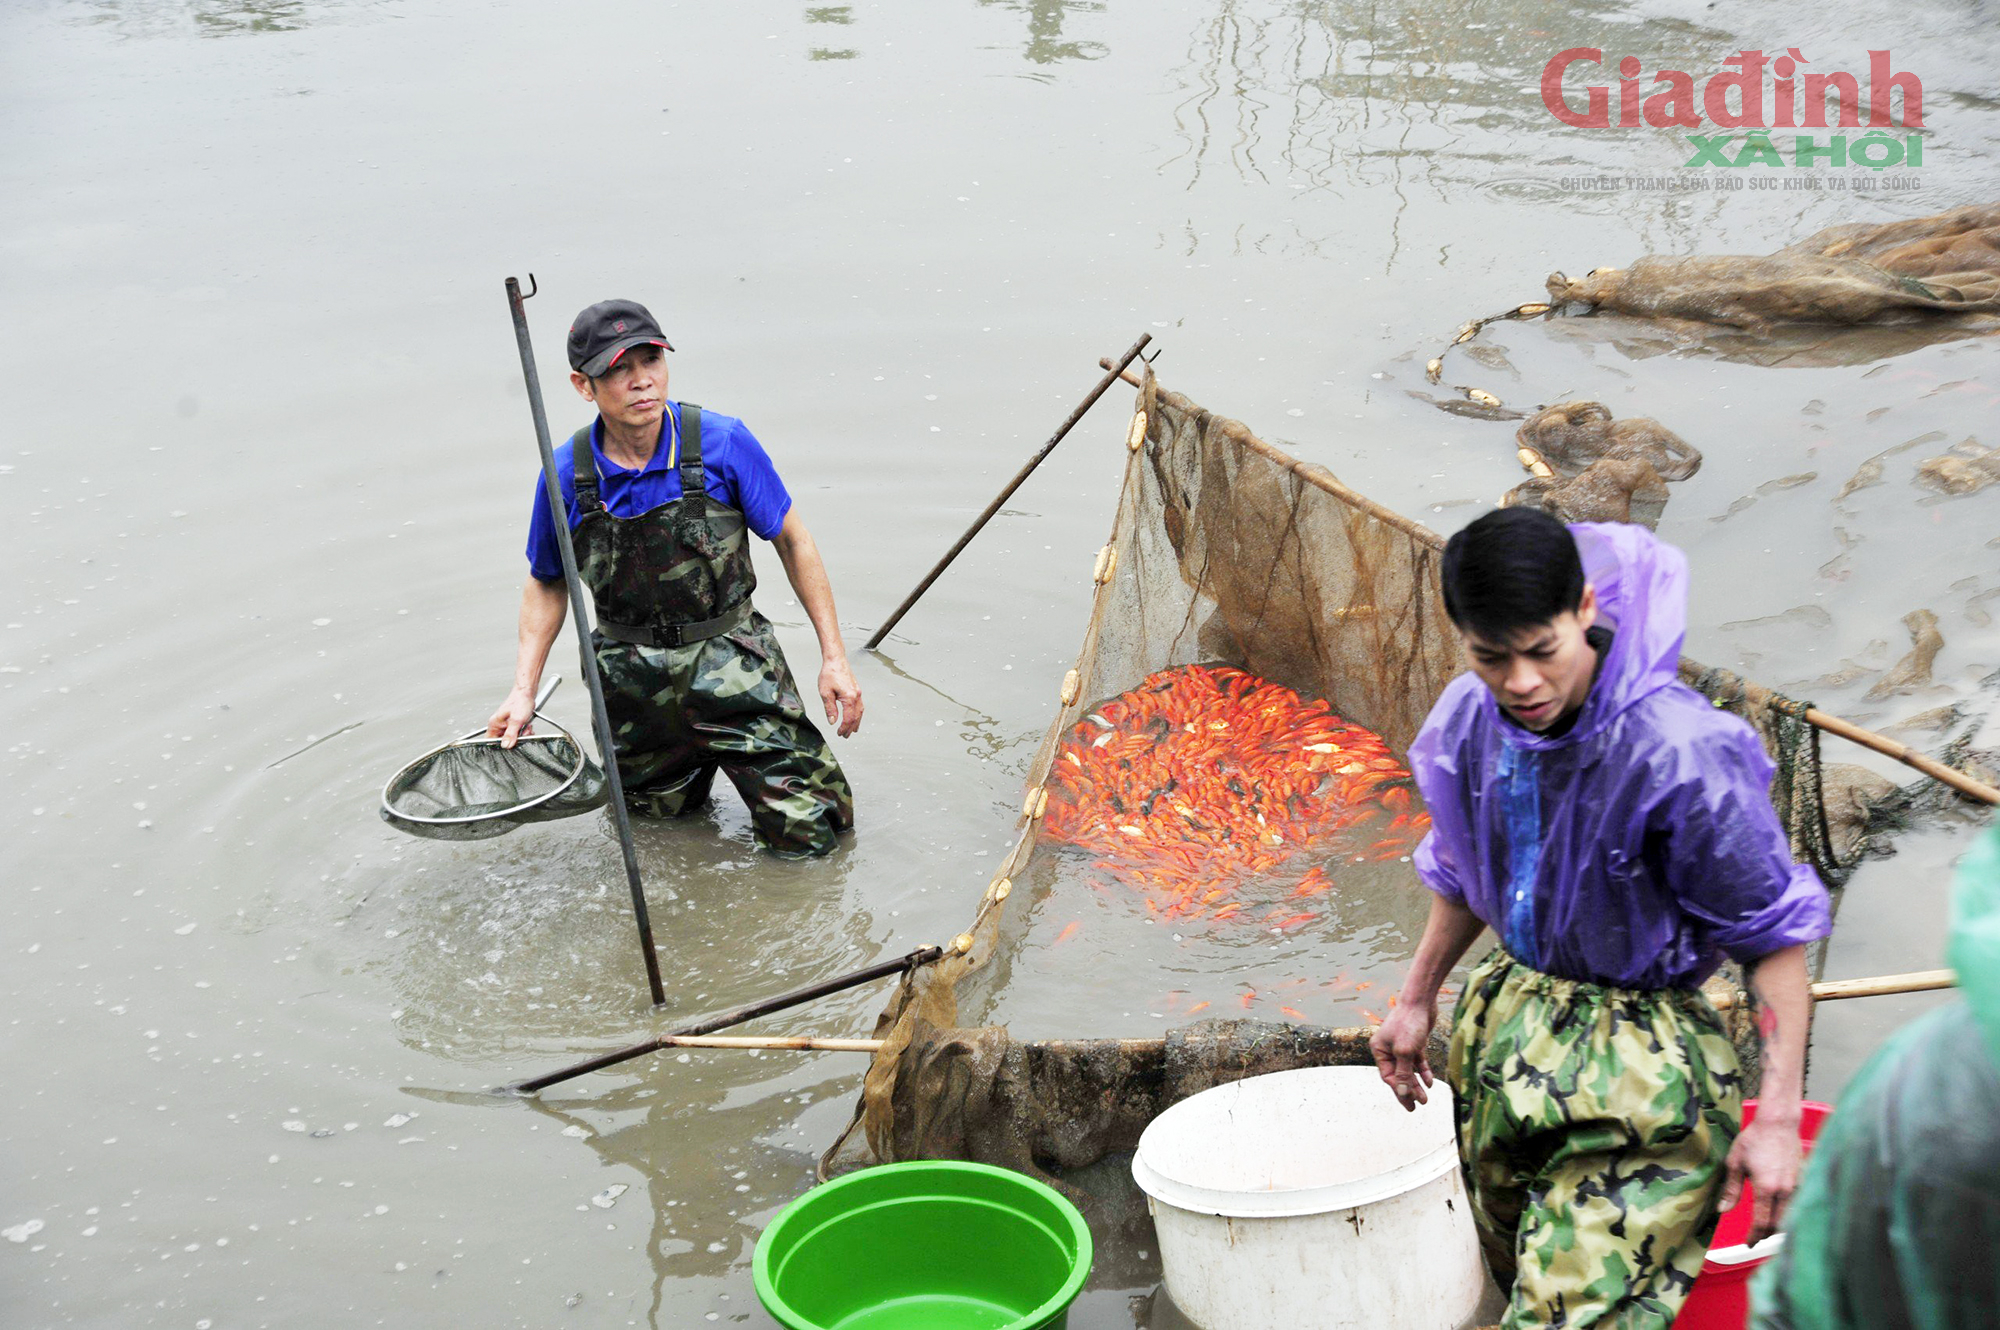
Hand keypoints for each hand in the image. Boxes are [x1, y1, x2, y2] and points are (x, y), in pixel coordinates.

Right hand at [486, 685, 536, 748]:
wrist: (528, 692)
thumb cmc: (520, 701)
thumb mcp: (516, 720)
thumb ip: (510, 734)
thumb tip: (505, 745)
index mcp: (494, 723)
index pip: (489, 740)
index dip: (498, 746)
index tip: (508, 746)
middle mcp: (499, 725)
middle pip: (503, 741)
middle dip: (515, 740)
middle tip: (521, 733)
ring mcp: (506, 725)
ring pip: (512, 738)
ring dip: (521, 735)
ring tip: (526, 727)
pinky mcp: (513, 724)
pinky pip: (517, 734)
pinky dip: (524, 732)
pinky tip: (527, 727)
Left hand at [819, 657, 862, 737]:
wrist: (835, 660)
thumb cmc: (829, 674)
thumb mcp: (825, 692)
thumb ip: (830, 708)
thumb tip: (832, 721)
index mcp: (849, 697)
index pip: (848, 718)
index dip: (843, 727)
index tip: (838, 733)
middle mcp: (856, 696)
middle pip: (856, 717)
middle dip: (850, 728)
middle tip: (845, 736)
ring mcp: (858, 693)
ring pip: (860, 711)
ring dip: (856, 722)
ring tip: (852, 730)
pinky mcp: (856, 690)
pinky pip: (860, 705)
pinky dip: (858, 714)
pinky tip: (855, 716)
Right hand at [1369, 1001, 1436, 1110]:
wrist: (1421, 1001)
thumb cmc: (1409, 1023)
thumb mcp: (1405, 1051)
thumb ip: (1403, 1073)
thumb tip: (1400, 1092)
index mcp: (1379, 1050)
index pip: (1388, 1076)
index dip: (1399, 1090)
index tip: (1410, 1102)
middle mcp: (1388, 1049)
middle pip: (1398, 1075)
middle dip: (1407, 1090)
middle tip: (1416, 1107)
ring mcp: (1402, 1045)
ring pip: (1408, 1070)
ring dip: (1416, 1084)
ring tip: (1425, 1099)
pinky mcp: (1414, 1042)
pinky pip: (1417, 1061)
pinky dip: (1423, 1071)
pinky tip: (1430, 1082)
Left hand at [1718, 1109, 1802, 1245]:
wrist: (1778, 1123)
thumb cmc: (1754, 1139)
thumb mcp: (1736, 1162)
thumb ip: (1731, 1189)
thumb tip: (1722, 1210)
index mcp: (1766, 1188)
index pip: (1761, 1222)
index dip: (1754, 1237)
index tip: (1748, 1245)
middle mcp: (1785, 1191)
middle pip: (1778, 1224)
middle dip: (1766, 1235)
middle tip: (1756, 1239)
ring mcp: (1797, 1187)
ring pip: (1790, 1217)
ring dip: (1779, 1226)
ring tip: (1766, 1230)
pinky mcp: (1804, 1181)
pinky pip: (1797, 1205)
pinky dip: (1789, 1215)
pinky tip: (1781, 1213)